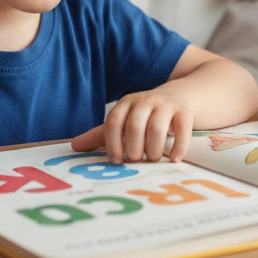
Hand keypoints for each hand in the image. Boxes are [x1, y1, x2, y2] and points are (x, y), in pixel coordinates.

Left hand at [71, 84, 195, 163]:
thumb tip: (74, 146)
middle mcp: (145, 101)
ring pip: (157, 127)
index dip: (113, 144)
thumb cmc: (146, 115)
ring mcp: (166, 105)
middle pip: (134, 126)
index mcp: (126, 103)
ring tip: (153, 160)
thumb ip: (102, 134)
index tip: (116, 161)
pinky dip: (178, 146)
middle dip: (134, 148)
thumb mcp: (124, 120)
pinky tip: (174, 159)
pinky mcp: (184, 111)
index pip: (113, 122)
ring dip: (153, 149)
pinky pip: (182, 128)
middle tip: (136, 161)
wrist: (179, 95)